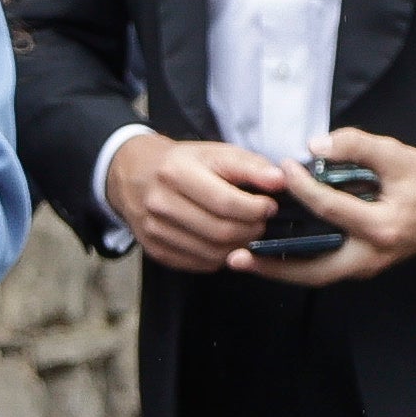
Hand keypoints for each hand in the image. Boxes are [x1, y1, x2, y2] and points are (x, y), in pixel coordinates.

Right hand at [117, 134, 291, 274]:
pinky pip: (198, 264)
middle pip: (220, 231)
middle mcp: (160, 203)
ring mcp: (155, 230)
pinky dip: (220, 258)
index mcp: (176, 172)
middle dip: (251, 231)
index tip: (269, 206)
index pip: (226, 202)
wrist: (135, 175)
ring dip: (238, 247)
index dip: (256, 209)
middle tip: (261, 223)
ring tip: (246, 232)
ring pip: (211, 253)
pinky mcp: (155, 250)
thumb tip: (280, 180)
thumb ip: (250, 165)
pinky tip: (226, 243)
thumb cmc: (183, 162)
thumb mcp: (215, 152)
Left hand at [255, 128, 415, 283]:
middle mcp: (372, 255)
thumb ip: (355, 145)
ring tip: (244, 260)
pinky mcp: (363, 266)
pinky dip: (297, 265)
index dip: (302, 186)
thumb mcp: (396, 154)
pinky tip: (272, 254)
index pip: (330, 208)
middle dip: (274, 264)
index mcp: (382, 227)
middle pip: (313, 269)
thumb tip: (315, 145)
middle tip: (237, 256)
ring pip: (316, 276)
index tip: (283, 168)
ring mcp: (367, 266)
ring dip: (280, 271)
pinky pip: (324, 270)